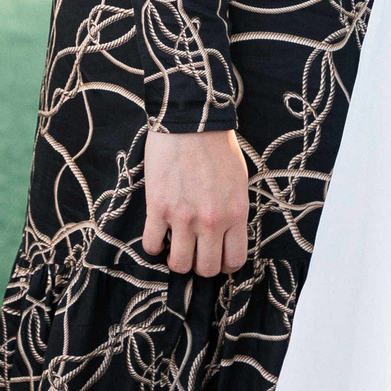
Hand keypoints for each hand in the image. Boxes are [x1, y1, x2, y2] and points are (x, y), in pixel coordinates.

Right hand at [141, 128, 249, 277]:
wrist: (190, 121)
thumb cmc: (216, 146)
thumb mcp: (238, 181)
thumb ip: (233, 210)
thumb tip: (226, 232)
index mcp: (235, 214)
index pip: (234, 261)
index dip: (224, 266)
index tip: (216, 258)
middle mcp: (211, 222)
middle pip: (207, 269)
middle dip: (200, 266)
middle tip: (194, 254)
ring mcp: (183, 217)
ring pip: (179, 264)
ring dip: (176, 260)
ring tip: (174, 248)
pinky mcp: (158, 208)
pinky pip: (151, 244)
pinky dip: (153, 245)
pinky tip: (157, 234)